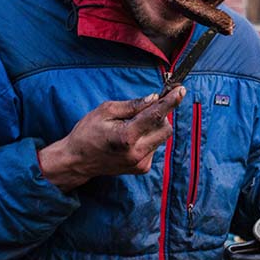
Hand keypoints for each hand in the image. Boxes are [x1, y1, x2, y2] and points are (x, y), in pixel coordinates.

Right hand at [38, 87, 185, 191]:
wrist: (77, 161)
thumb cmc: (87, 132)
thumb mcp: (105, 111)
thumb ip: (132, 105)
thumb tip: (154, 98)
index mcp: (127, 136)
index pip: (155, 116)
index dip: (170, 101)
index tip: (181, 90)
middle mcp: (137, 152)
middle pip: (165, 128)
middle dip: (160, 116)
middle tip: (147, 108)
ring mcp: (140, 163)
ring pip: (160, 138)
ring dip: (152, 128)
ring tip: (131, 126)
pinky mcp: (142, 168)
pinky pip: (154, 147)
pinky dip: (148, 138)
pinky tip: (130, 139)